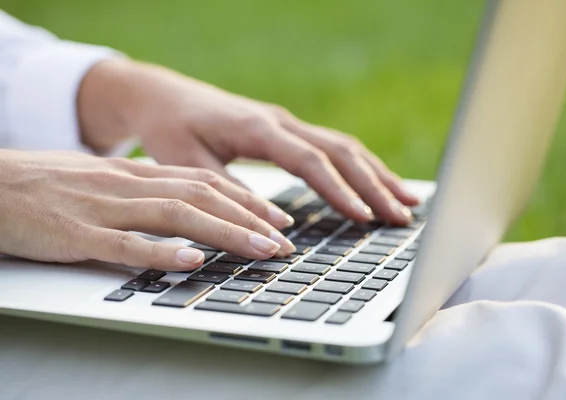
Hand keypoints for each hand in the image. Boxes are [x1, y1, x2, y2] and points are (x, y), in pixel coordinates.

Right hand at [0, 150, 295, 270]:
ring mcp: (103, 208)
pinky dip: (162, 253)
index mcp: (136, 174)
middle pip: (202, 196)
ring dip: (224, 233)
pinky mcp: (75, 234)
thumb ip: (145, 195)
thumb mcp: (105, 184)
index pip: (205, 181)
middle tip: (286, 241)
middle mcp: (127, 186)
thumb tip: (187, 216)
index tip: (279, 218)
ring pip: (175, 216)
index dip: (246, 200)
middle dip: (250, 219)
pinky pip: (125, 244)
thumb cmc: (47, 188)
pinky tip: (192, 262)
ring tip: (261, 250)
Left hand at [78, 59, 419, 224]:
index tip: (365, 219)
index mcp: (258, 129)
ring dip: (377, 174)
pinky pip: (332, 146)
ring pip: (344, 145)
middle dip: (375, 185)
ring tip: (408, 202)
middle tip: (404, 216)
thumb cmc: (171, 129)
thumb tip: (277, 226)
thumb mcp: (190, 165)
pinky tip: (377, 183)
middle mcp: (280, 121)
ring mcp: (287, 122)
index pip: (311, 161)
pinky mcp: (287, 129)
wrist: (161, 96)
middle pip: (341, 151)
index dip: (340, 191)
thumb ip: (233, 194)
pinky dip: (360, 167)